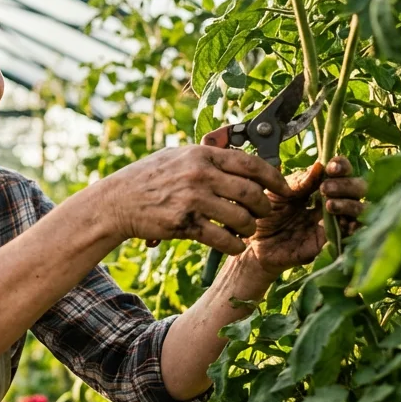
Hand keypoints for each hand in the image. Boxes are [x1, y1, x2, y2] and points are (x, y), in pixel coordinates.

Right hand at [104, 145, 289, 254]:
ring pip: (240, 217)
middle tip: (264, 214)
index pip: (250, 163)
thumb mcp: (177, 157)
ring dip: (249, 228)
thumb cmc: (147, 178)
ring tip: (246, 231)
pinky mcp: (184, 223)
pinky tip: (234, 246)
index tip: (283, 188)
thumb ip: (206, 158)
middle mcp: (199, 174)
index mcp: (201, 154)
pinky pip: (221, 238)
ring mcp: (191, 199)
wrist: (117, 201)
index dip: (273, 177)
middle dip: (264, 207)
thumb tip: (239, 160)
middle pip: (250, 192)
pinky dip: (233, 246)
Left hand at [239, 156, 366, 276]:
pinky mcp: (332, 242)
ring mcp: (334, 222)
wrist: (257, 246)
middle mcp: (332, 202)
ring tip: (329, 205)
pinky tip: (342, 223)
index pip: (341, 172)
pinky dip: (354, 226)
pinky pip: (353, 233)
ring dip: (349, 203)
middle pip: (358, 188)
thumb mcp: (277, 194)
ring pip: (360, 209)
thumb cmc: (267, 216)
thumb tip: (319, 166)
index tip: (332, 167)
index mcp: (318, 186)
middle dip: (346, 184)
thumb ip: (298, 182)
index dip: (342, 166)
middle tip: (326, 188)